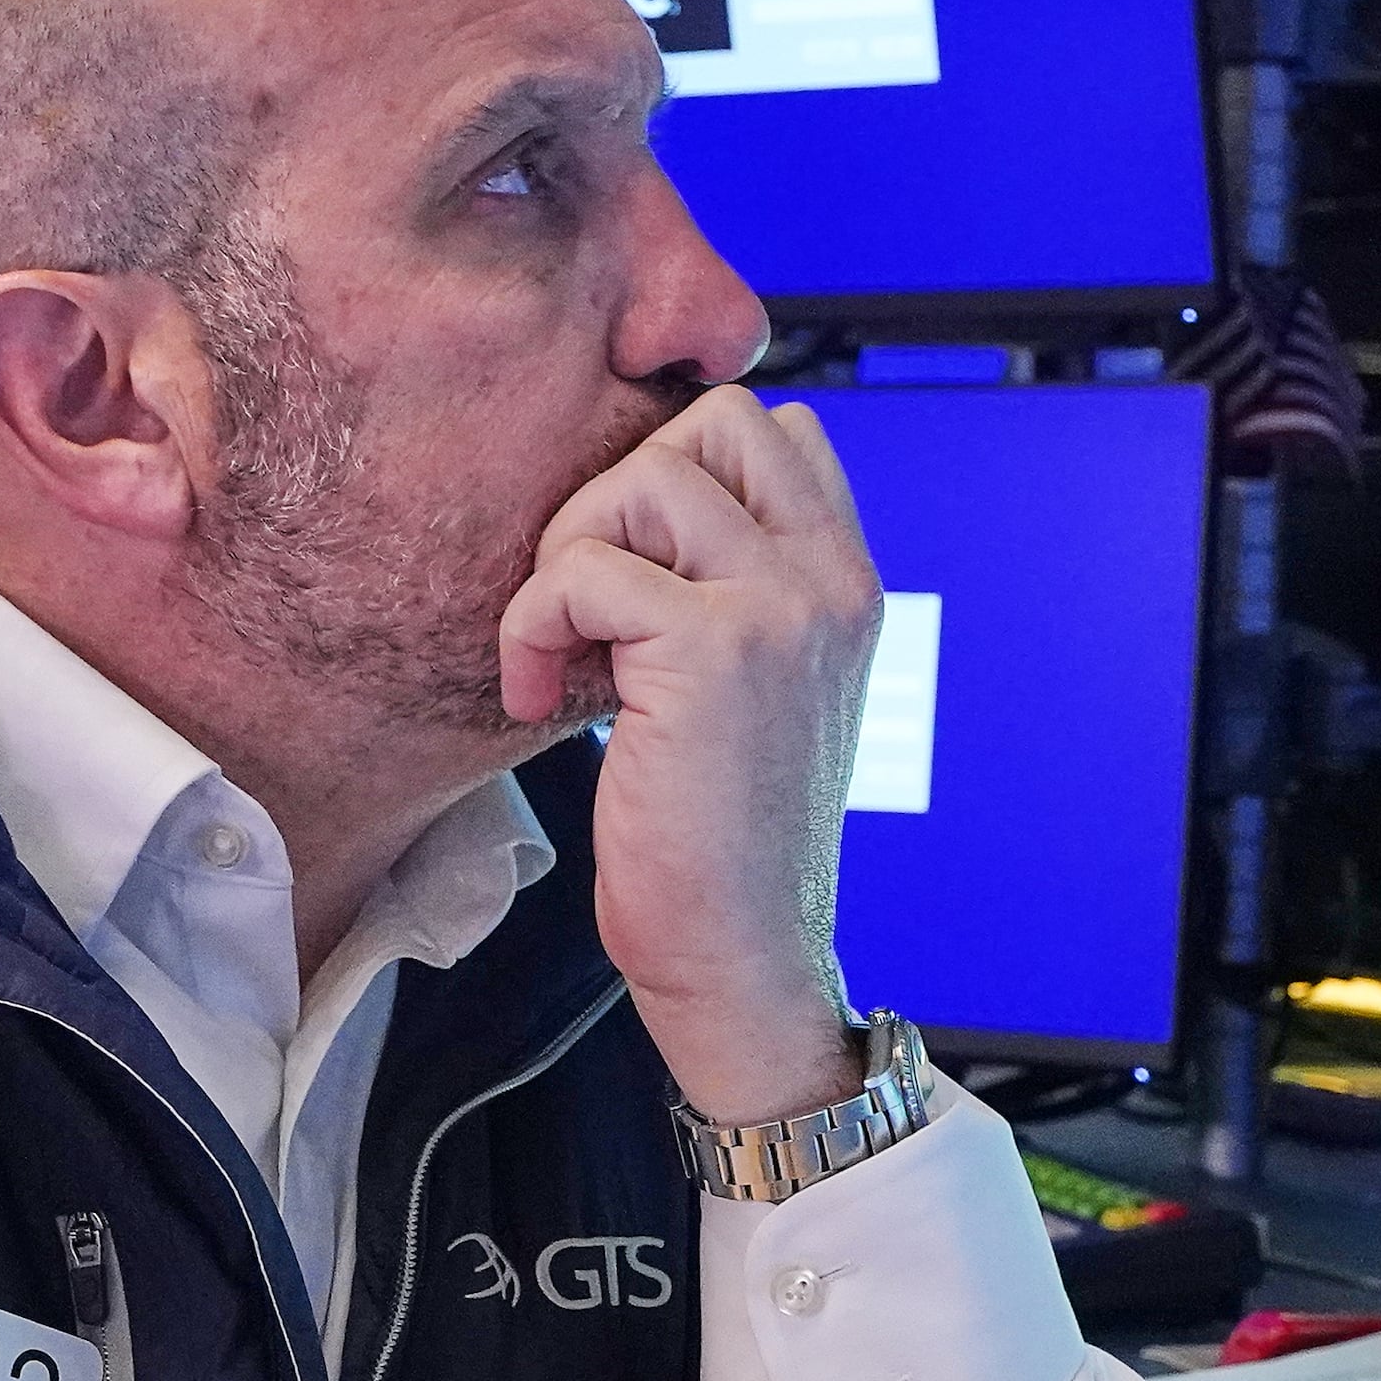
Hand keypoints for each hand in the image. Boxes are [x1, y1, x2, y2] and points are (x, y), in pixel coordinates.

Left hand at [500, 385, 882, 1125]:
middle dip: (618, 495)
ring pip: (645, 476)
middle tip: (587, 601)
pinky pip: (585, 570)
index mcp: (846, 584)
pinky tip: (540, 694)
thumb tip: (637, 508)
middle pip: (711, 422)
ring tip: (564, 647)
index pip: (777, 431)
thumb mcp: (754, 692)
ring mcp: (781, 609)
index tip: (631, 565)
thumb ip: (734, 594)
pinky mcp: (714, 652)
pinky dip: (534, 624)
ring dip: (570, 554)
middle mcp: (829, 582)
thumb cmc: (720, 840)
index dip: (679, 468)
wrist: (738, 958)